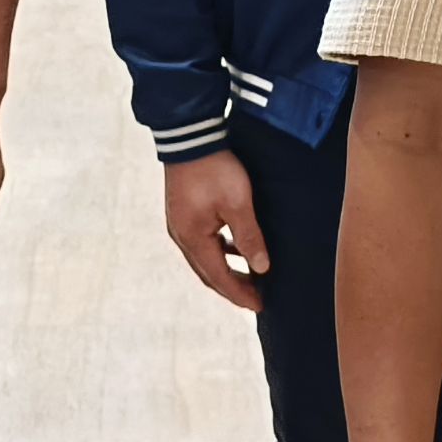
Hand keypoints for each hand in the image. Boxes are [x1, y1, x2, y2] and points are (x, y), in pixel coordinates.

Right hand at [162, 149, 267, 310]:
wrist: (190, 135)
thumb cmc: (214, 168)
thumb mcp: (237, 203)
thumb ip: (249, 237)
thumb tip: (261, 268)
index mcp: (193, 238)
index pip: (218, 278)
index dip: (239, 294)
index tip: (259, 306)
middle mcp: (181, 236)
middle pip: (208, 272)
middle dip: (232, 287)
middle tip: (256, 298)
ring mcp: (179, 224)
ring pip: (204, 258)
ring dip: (225, 269)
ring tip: (250, 275)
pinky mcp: (183, 212)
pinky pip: (202, 242)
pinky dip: (219, 251)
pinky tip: (235, 247)